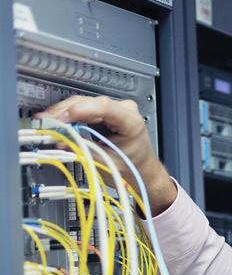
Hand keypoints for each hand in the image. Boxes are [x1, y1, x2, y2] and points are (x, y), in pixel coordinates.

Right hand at [34, 95, 176, 214]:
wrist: (143, 171)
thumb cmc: (131, 168)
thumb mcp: (107, 162)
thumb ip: (84, 149)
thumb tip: (61, 139)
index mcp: (131, 121)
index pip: (104, 107)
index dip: (80, 110)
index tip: (61, 117)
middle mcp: (124, 109)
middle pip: (89, 103)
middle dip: (65, 112)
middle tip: (46, 121)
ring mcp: (115, 108)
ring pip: (84, 104)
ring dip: (64, 113)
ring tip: (47, 122)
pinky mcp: (106, 112)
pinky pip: (85, 109)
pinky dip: (70, 116)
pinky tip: (57, 121)